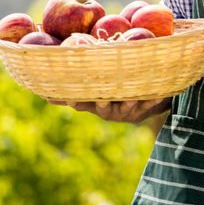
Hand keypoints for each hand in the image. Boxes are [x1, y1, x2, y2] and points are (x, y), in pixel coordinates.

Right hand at [48, 97, 171, 122]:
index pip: (82, 103)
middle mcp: (110, 111)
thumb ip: (71, 96)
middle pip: (103, 106)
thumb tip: (44, 96)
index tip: (70, 99)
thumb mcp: (91, 98)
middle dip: (102, 102)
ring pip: (127, 105)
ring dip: (129, 100)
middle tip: (101, 97)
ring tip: (131, 95)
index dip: (76, 101)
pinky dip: (153, 99)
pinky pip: (150, 103)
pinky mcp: (145, 108)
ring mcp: (128, 111)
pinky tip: (159, 94)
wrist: (143, 105)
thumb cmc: (111, 97)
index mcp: (95, 105)